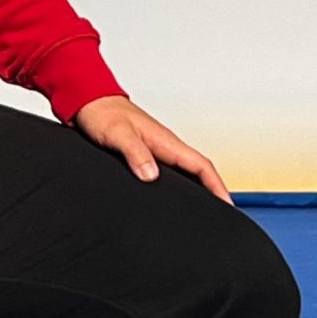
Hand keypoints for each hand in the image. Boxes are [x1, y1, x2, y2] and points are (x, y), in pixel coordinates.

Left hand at [73, 95, 233, 202]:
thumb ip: (135, 153)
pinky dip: (178, 186)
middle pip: (198, 172)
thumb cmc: (102, 114)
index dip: (217, 185)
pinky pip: (169, 172)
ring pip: (185, 172)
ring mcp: (156, 150)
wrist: (88, 101)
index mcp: (165, 141)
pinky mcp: (145, 154)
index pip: (201, 165)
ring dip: (197, 190)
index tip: (228, 205)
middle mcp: (165, 146)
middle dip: (213, 192)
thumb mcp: (118, 134)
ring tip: (202, 212)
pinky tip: (173, 199)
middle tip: (221, 216)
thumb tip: (151, 175)